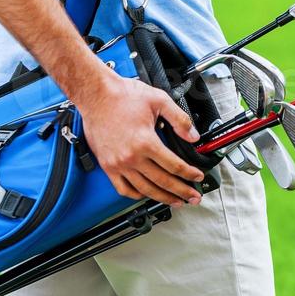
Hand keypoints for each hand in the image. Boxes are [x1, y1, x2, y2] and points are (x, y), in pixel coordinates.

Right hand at [80, 71, 204, 207]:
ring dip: (162, 198)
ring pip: (145, 190)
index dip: (189, 173)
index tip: (198, 177)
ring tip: (175, 201)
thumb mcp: (158, 100)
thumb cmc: (123, 95)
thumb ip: (179, 119)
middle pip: (162, 182)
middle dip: (181, 191)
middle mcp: (131, 157)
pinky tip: (147, 194)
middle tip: (193, 197)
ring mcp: (118, 164)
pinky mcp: (107, 166)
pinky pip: (123, 189)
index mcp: (146, 142)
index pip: (174, 165)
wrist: (96, 95)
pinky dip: (137, 195)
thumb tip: (193, 136)